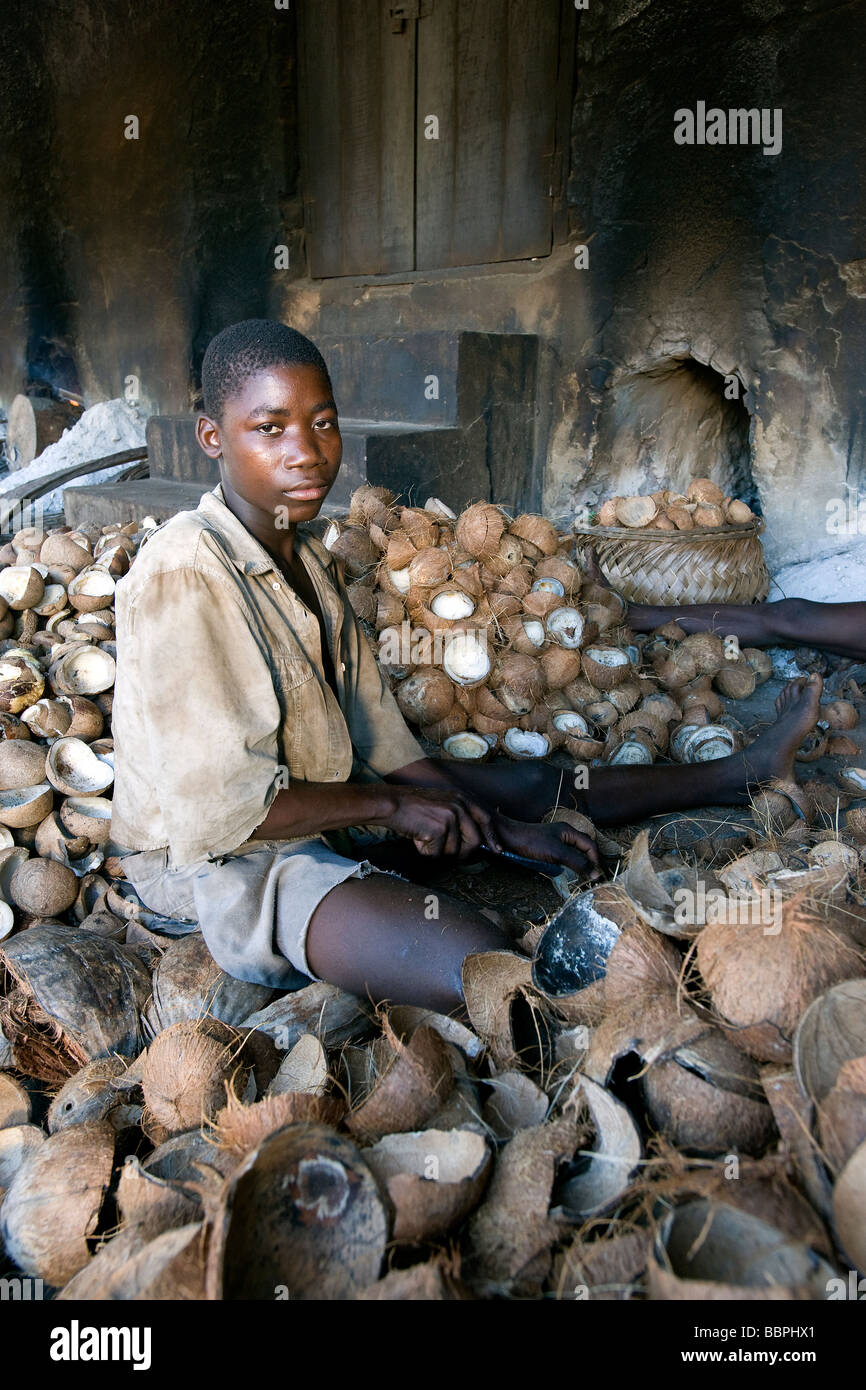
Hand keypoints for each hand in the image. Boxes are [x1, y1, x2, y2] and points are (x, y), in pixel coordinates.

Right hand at [383, 785, 502, 859]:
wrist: (392, 803)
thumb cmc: (412, 807)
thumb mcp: (441, 804)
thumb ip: (458, 817)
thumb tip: (473, 839)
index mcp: (461, 799)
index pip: (485, 819)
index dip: (491, 837)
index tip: (497, 849)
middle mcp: (459, 806)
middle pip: (475, 841)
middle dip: (462, 854)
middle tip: (446, 854)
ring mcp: (450, 817)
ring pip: (453, 851)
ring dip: (437, 851)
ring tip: (423, 837)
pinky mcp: (439, 829)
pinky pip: (437, 853)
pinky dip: (425, 852)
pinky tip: (417, 838)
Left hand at [495, 814, 601, 880]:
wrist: (507, 838)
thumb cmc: (531, 843)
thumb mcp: (557, 853)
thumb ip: (577, 862)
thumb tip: (596, 873)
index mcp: (569, 831)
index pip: (590, 844)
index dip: (596, 859)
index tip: (596, 875)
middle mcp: (564, 834)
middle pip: (584, 848)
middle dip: (590, 862)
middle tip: (592, 877)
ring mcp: (555, 841)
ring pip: (574, 854)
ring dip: (579, 865)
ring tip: (582, 877)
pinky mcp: (547, 849)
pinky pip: (563, 858)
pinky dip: (568, 866)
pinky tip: (566, 873)